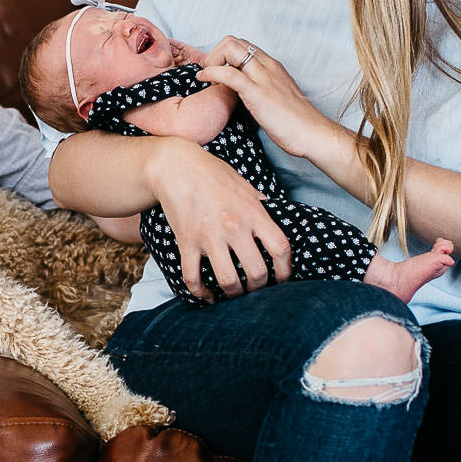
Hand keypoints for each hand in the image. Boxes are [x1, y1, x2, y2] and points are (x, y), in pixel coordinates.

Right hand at [142, 137, 291, 299]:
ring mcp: (209, 236)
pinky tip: (207, 296)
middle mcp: (234, 226)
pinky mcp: (187, 242)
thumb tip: (276, 217)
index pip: (280, 248)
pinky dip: (200, 293)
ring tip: (235, 293)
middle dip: (259, 288)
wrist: (175, 166)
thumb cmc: (212, 173)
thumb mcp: (244, 185)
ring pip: (228, 281)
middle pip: (257, 272)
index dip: (285, 270)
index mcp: (253, 212)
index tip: (282, 279)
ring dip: (234, 293)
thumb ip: (260, 205)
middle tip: (256, 289)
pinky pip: (193, 277)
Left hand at [198, 36, 345, 160]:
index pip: (243, 44)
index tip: (218, 72)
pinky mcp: (257, 93)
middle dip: (215, 53)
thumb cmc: (295, 122)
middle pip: (233, 41)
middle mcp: (268, 66)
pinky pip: (228, 73)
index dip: (225, 54)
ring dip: (212, 60)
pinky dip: (210, 72)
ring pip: (230, 49)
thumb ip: (261, 89)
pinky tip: (203, 80)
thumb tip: (242, 93)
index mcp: (272, 66)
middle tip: (210, 74)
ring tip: (208, 79)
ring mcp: (263, 77)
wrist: (312, 134)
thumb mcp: (276, 97)